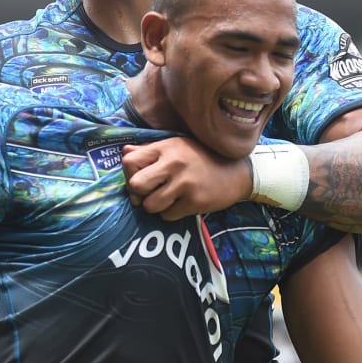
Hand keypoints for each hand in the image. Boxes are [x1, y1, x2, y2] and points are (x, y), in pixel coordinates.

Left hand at [121, 137, 250, 219]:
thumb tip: (124, 150)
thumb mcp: (176, 146)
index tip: (139, 179)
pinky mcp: (195, 201)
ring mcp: (184, 183)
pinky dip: (170, 214)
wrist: (237, 172)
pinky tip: (181, 204)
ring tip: (166, 199)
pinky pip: (167, 216)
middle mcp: (173, 164)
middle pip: (135, 186)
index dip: (129, 174)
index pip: (129, 161)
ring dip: (155, 206)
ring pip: (150, 205)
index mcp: (165, 148)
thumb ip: (150, 150)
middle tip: (148, 194)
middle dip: (138, 194)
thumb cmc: (201, 158)